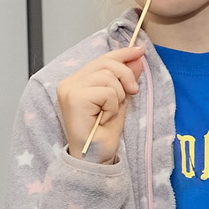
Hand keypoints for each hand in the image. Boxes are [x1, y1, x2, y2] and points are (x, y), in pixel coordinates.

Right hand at [56, 46, 144, 164]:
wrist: (95, 158)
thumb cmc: (102, 135)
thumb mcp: (119, 101)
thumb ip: (124, 79)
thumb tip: (136, 58)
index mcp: (76, 82)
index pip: (101, 59)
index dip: (122, 53)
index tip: (140, 50)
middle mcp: (68, 83)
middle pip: (106, 63)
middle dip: (125, 76)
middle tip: (132, 93)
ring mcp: (69, 90)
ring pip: (108, 76)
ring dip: (117, 96)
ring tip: (109, 113)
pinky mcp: (75, 98)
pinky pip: (107, 91)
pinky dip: (112, 106)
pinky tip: (103, 119)